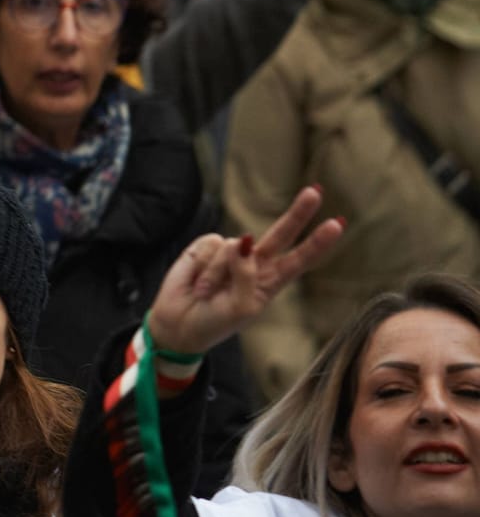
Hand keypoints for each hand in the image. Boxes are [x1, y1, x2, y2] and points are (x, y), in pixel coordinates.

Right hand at [145, 186, 342, 356]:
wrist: (179, 324)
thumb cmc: (215, 322)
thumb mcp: (240, 307)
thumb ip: (247, 276)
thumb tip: (244, 240)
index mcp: (271, 282)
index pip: (300, 259)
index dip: (317, 243)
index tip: (337, 224)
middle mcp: (254, 263)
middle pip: (281, 234)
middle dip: (297, 213)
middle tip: (315, 192)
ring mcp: (231, 253)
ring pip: (236, 247)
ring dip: (218, 273)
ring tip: (206, 293)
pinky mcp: (206, 247)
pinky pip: (212, 246)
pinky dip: (204, 267)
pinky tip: (197, 282)